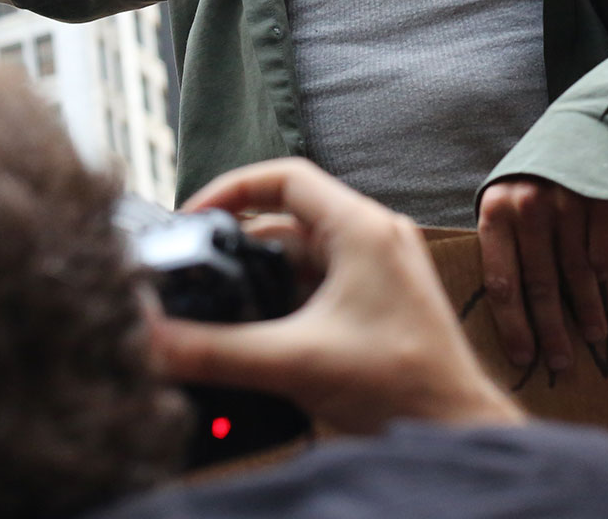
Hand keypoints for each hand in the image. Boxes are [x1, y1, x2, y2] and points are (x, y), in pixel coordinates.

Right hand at [148, 158, 523, 434]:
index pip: (285, 177)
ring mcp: (377, 270)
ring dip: (259, 278)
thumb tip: (154, 340)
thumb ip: (216, 351)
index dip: (231, 189)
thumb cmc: (403, 385)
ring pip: (300, 257)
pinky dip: (282, 301)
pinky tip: (256, 333)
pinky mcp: (376, 301)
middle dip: (237, 245)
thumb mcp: (294, 362)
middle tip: (195, 270)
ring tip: (216, 307)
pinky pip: (317, 285)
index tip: (192, 215)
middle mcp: (371, 238)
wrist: (454, 429)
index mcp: (361, 228)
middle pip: (287, 220)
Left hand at [476, 177, 607, 373]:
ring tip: (592, 336)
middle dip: (550, 330)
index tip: (522, 357)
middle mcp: (528, 207)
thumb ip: (505, 244)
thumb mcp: (510, 200)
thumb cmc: (538, 178)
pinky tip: (604, 286)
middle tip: (559, 363)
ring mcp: (566, 201)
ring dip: (585, 310)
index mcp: (496, 211)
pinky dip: (603, 272)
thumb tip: (509, 313)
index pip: (501, 281)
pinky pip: (602, 250)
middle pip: (539, 285)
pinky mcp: (601, 197)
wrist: (585, 128)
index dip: (512, 325)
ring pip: (575, 273)